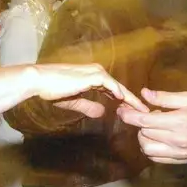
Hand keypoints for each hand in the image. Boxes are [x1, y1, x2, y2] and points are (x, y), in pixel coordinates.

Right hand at [0, 63, 148, 117]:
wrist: (40, 81)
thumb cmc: (53, 90)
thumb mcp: (74, 102)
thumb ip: (88, 106)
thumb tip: (101, 113)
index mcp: (94, 77)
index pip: (114, 91)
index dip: (125, 101)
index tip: (135, 112)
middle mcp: (98, 73)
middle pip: (120, 89)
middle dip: (133, 101)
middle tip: (146, 112)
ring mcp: (96, 73)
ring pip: (118, 87)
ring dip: (131, 99)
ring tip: (142, 110)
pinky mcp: (92, 76)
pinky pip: (110, 86)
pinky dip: (119, 94)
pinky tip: (127, 103)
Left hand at [118, 88, 186, 163]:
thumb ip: (165, 98)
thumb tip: (144, 94)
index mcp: (179, 122)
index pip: (145, 122)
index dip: (130, 116)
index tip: (122, 111)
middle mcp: (178, 140)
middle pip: (144, 135)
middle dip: (140, 124)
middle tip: (148, 114)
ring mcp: (180, 153)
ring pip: (148, 149)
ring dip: (144, 138)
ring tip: (153, 128)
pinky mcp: (182, 160)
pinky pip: (157, 158)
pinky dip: (152, 149)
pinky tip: (158, 139)